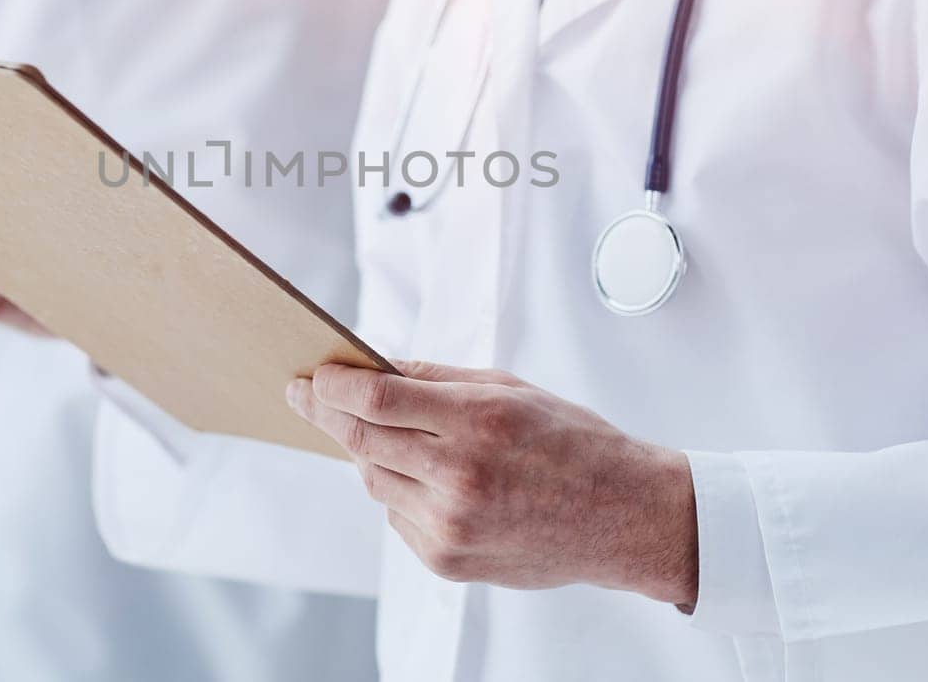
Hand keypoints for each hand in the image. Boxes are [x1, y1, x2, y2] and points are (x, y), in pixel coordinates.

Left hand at [287, 361, 697, 605]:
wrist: (622, 517)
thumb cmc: (572, 443)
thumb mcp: (510, 389)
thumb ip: (437, 381)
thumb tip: (375, 367)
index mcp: (478, 422)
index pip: (376, 400)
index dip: (333, 386)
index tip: (312, 375)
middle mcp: (459, 477)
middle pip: (361, 441)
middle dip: (325, 413)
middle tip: (304, 395)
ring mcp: (450, 525)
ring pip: (373, 480)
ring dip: (368, 453)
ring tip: (389, 435)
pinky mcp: (446, 559)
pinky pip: (396, 516)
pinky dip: (399, 491)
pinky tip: (429, 479)